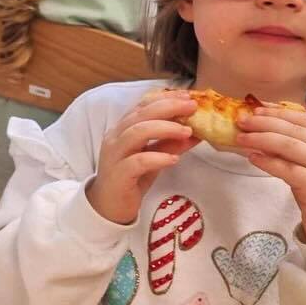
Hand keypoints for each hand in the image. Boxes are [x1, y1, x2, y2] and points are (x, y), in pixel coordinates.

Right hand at [85, 91, 198, 224]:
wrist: (108, 207)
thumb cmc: (131, 179)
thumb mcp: (154, 157)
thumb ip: (170, 144)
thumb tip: (196, 132)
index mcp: (123, 129)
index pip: (143, 105)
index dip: (166, 98)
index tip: (188, 97)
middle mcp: (116, 137)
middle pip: (141, 114)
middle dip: (168, 108)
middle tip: (192, 108)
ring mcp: (114, 155)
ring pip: (137, 133)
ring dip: (164, 129)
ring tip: (187, 132)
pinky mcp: (118, 174)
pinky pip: (137, 162)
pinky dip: (157, 158)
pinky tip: (173, 159)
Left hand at [237, 108, 305, 244]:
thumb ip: (297, 151)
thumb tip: (262, 134)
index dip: (280, 112)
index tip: (257, 108)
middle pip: (296, 130)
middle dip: (266, 122)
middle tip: (242, 120)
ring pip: (291, 146)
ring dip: (262, 139)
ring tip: (241, 137)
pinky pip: (288, 170)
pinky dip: (268, 161)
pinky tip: (252, 158)